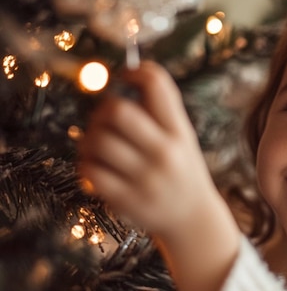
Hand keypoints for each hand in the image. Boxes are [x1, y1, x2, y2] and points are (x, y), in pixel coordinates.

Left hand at [78, 61, 211, 238]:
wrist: (193, 219)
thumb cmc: (182, 172)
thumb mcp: (183, 139)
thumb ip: (160, 113)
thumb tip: (127, 76)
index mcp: (180, 132)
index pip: (157, 86)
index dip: (136, 71)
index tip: (126, 78)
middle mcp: (165, 153)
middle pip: (118, 110)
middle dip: (104, 108)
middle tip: (106, 118)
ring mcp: (146, 178)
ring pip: (99, 141)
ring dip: (90, 139)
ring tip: (98, 145)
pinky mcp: (128, 199)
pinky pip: (91, 171)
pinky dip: (88, 165)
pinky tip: (97, 166)